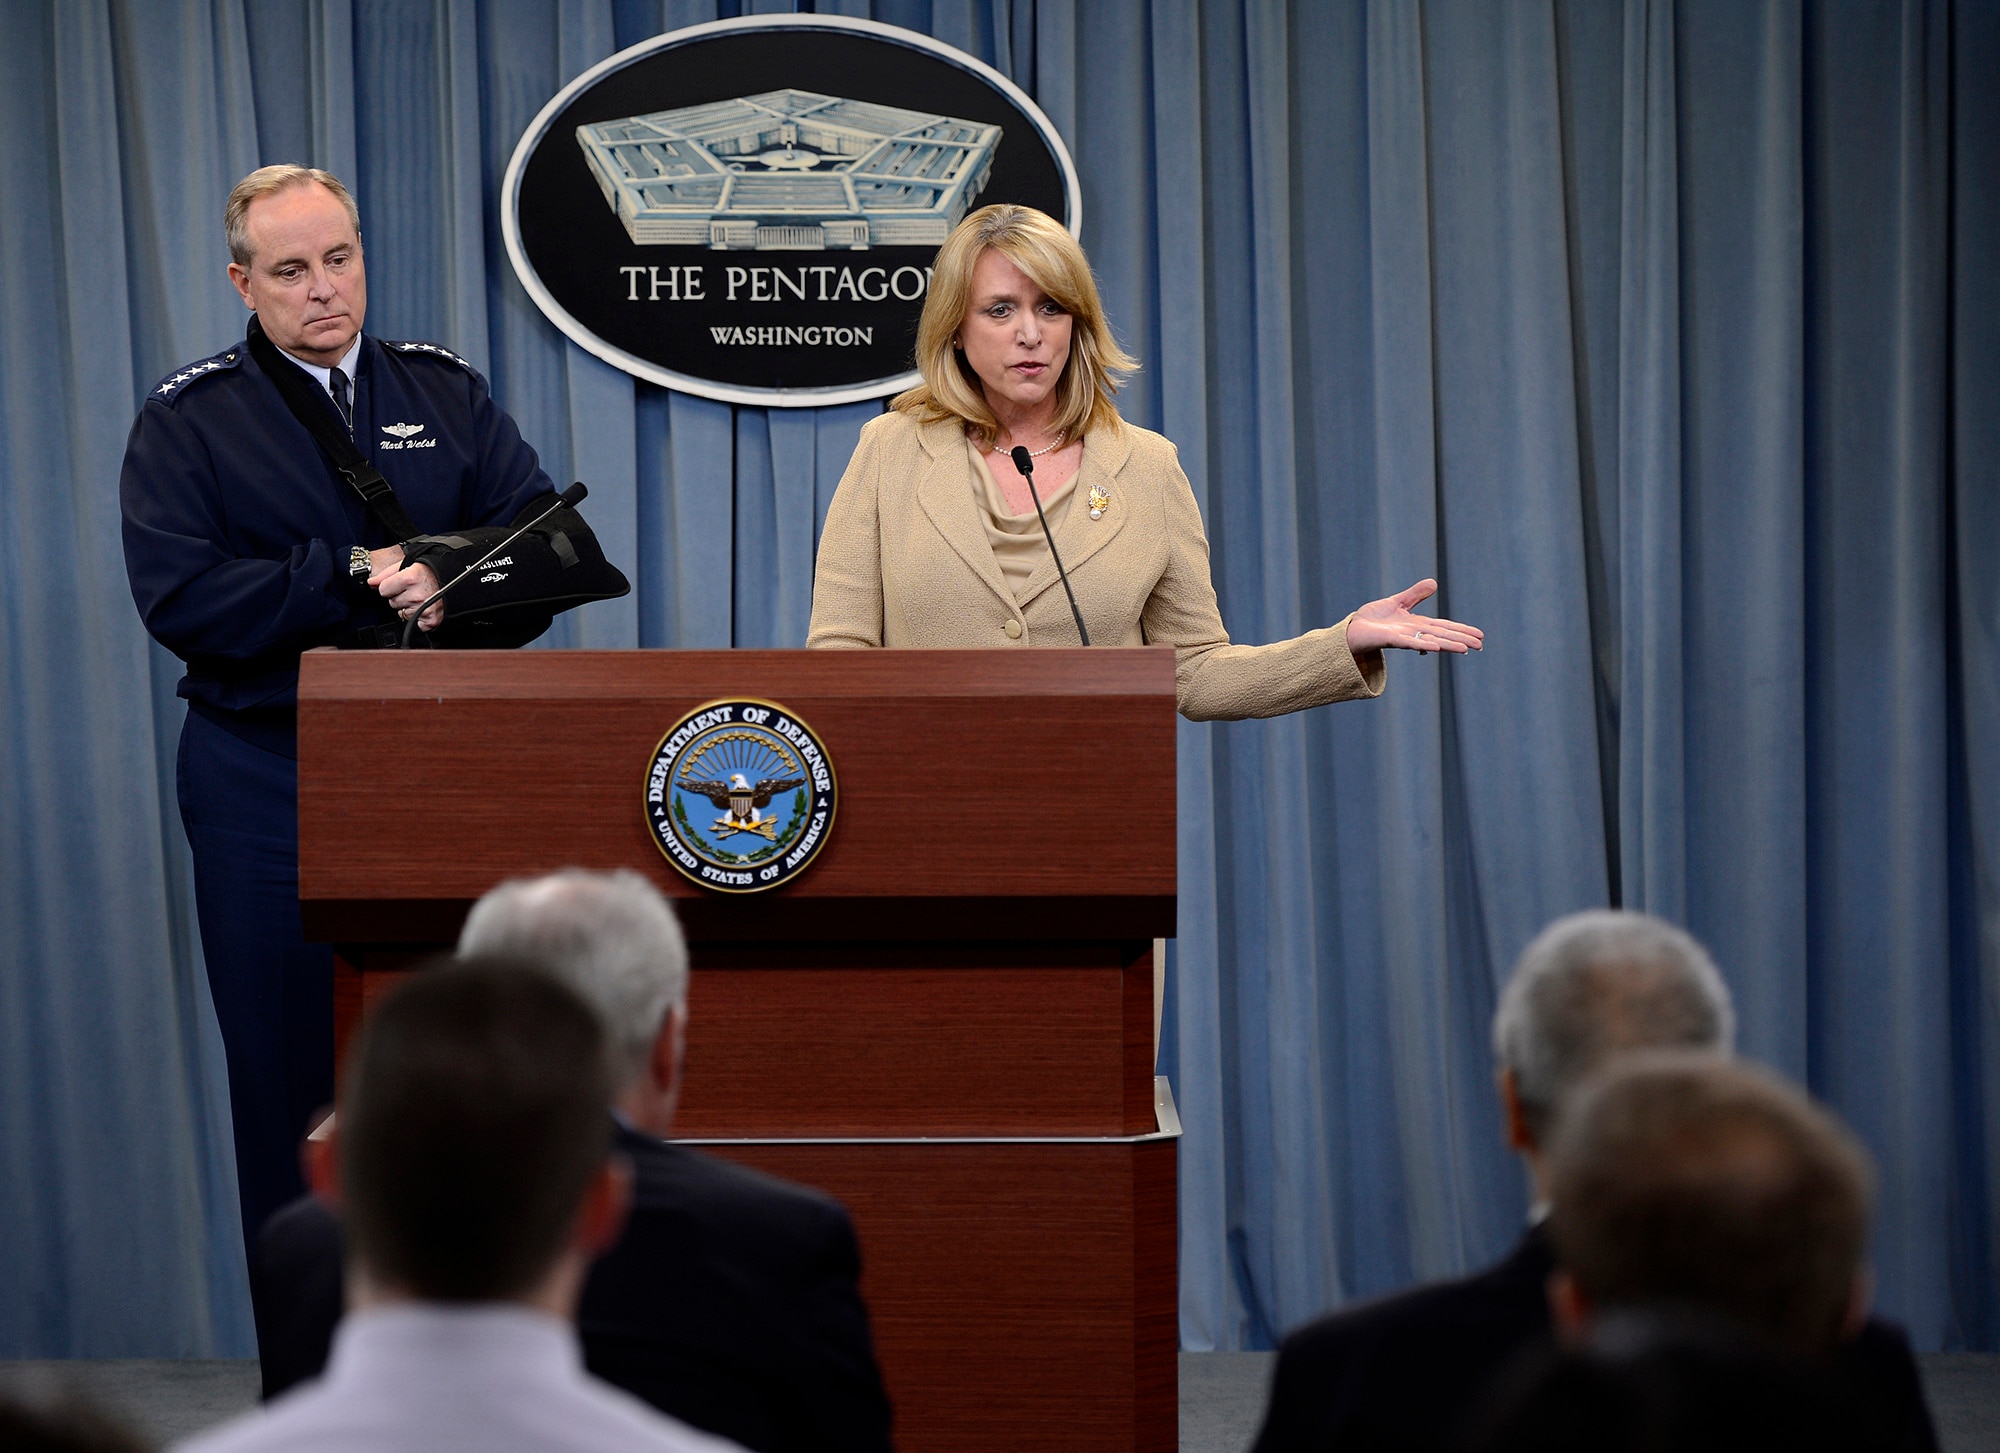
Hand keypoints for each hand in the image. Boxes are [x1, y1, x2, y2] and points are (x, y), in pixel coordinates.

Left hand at [367, 551, 443, 631]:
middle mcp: (417, 594)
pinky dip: (418, 618)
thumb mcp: (408, 565)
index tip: (402, 584)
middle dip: (400, 597)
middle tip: (414, 590)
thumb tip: (371, 582)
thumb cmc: (432, 572)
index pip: (383, 590)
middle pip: (392, 602)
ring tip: (422, 597)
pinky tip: (425, 607)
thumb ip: (386, 574)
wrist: (455, 581)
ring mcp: (424, 609)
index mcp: (410, 578)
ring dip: (409, 607)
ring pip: (401, 613)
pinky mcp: (430, 620)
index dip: (391, 587)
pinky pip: (413, 623)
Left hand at [1346, 578, 1482, 654]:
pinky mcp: (1391, 640)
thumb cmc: (1373, 620)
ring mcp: (1403, 637)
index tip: (1479, 636)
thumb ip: (1415, 595)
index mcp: (1417, 625)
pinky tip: (1436, 648)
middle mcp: (1414, 633)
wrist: (1352, 630)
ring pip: (1430, 641)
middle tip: (1480, 645)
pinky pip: (1409, 643)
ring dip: (1448, 644)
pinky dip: (1423, 645)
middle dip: (1461, 640)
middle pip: (1442, 636)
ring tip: (1465, 649)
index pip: (1444, 627)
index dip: (1461, 630)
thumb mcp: (1397, 602)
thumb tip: (1434, 583)